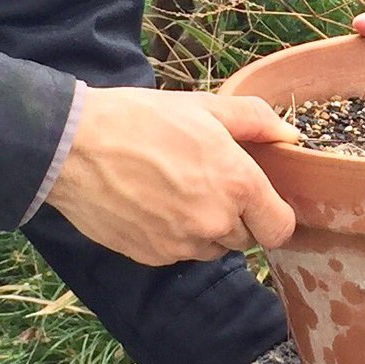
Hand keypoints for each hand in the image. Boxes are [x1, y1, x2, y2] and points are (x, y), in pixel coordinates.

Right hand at [47, 88, 298, 265]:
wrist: (72, 147)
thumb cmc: (139, 120)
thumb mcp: (204, 107)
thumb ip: (256, 121)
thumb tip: (292, 137)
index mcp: (238, 183)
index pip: (281, 228)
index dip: (274, 215)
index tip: (260, 201)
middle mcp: (216, 221)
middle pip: (247, 238)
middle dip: (237, 217)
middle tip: (208, 184)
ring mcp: (183, 244)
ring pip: (213, 248)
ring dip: (206, 229)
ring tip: (176, 191)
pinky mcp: (153, 256)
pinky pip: (179, 253)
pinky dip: (174, 236)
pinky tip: (152, 204)